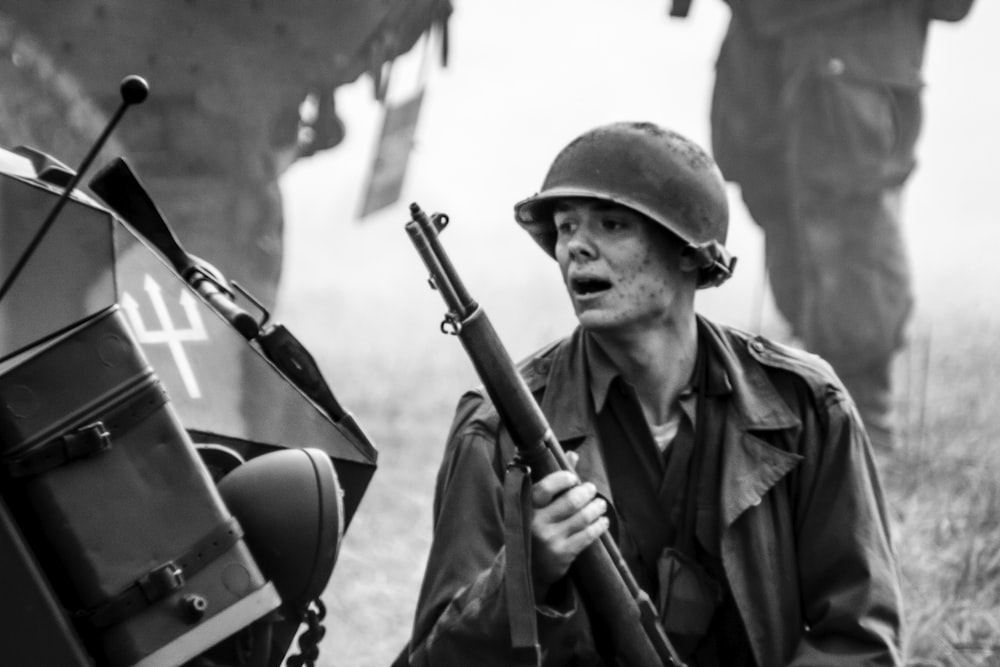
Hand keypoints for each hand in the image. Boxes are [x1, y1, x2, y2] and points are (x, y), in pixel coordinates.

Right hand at [530, 451, 609, 596]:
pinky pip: (587, 536)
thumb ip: (553, 481)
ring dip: (596, 508)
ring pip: (582, 518)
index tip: (573, 478)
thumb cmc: (530, 531)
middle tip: (592, 490)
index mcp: (526, 508)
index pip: (546, 487)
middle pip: (570, 502)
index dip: (563, 479)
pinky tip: (603, 521)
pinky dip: (599, 526)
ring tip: (600, 505)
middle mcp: (536, 523)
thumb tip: (573, 454)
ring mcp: (550, 540)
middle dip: (586, 493)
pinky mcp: (563, 554)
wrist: (523, 571)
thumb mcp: (534, 508)